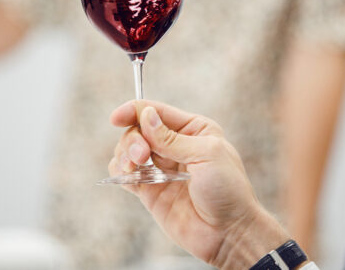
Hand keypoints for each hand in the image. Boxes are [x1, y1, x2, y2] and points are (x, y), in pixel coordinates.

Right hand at [108, 100, 289, 269]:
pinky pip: (125, 175)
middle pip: (138, 129)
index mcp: (193, 129)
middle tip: (141, 156)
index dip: (134, 111)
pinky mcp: (150, 190)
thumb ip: (171, 138)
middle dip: (133, 140)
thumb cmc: (228, 190)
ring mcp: (161, 168)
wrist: (229, 234)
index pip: (156, 112)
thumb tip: (145, 115)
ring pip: (128, 150)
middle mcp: (175, 145)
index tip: (116, 118)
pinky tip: (127, 177)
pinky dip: (120, 172)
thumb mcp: (206, 154)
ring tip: (133, 167)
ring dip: (124, 155)